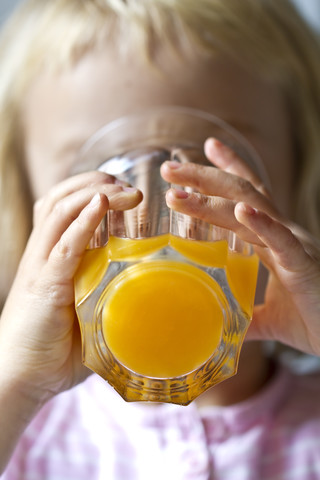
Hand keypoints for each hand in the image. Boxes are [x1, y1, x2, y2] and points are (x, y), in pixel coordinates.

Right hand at [0, 171, 141, 403]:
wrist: (22, 376)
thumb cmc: (57, 349)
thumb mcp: (87, 314)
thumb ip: (108, 297)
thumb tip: (149, 296)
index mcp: (53, 257)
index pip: (65, 207)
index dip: (91, 188)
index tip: (127, 191)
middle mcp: (43, 253)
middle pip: (61, 198)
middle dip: (95, 182)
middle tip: (131, 187)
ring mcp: (41, 266)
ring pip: (60, 210)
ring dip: (93, 192)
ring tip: (124, 191)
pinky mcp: (44, 284)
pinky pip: (64, 244)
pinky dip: (82, 221)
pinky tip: (101, 203)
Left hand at [160, 139, 319, 355]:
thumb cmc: (315, 322)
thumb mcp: (269, 317)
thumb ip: (245, 314)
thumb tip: (220, 322)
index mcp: (274, 239)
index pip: (249, 195)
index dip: (231, 167)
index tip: (208, 146)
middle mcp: (282, 233)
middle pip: (240, 193)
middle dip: (204, 177)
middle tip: (170, 167)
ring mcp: (293, 245)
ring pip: (252, 209)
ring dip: (212, 198)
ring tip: (178, 191)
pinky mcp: (303, 265)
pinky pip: (281, 239)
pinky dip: (261, 222)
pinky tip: (241, 211)